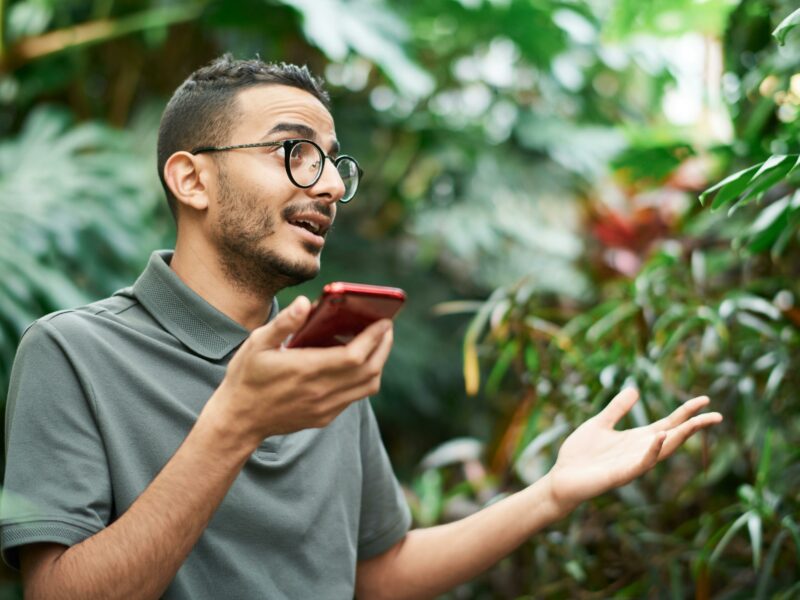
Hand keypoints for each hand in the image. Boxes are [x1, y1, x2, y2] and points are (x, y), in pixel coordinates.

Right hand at [209, 296, 393, 445]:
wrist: (238, 420)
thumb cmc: (246, 377)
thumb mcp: (256, 343)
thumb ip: (283, 323)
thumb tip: (305, 302)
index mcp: (306, 370)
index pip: (355, 356)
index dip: (374, 337)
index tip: (384, 321)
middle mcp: (320, 391)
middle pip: (370, 370)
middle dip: (383, 346)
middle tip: (386, 327)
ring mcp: (324, 407)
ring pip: (368, 386)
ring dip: (378, 363)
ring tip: (376, 343)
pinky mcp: (325, 417)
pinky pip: (355, 396)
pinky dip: (364, 378)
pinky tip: (357, 363)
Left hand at [546, 388, 722, 511]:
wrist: (562, 477)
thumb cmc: (580, 454)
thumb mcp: (600, 423)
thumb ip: (616, 409)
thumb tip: (634, 389)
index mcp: (637, 439)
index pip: (669, 423)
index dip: (686, 412)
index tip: (705, 399)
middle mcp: (640, 451)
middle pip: (674, 437)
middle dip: (694, 426)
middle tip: (718, 415)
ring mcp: (633, 464)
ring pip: (663, 450)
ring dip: (679, 437)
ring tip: (695, 423)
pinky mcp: (621, 475)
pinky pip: (641, 463)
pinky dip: (652, 451)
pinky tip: (660, 437)